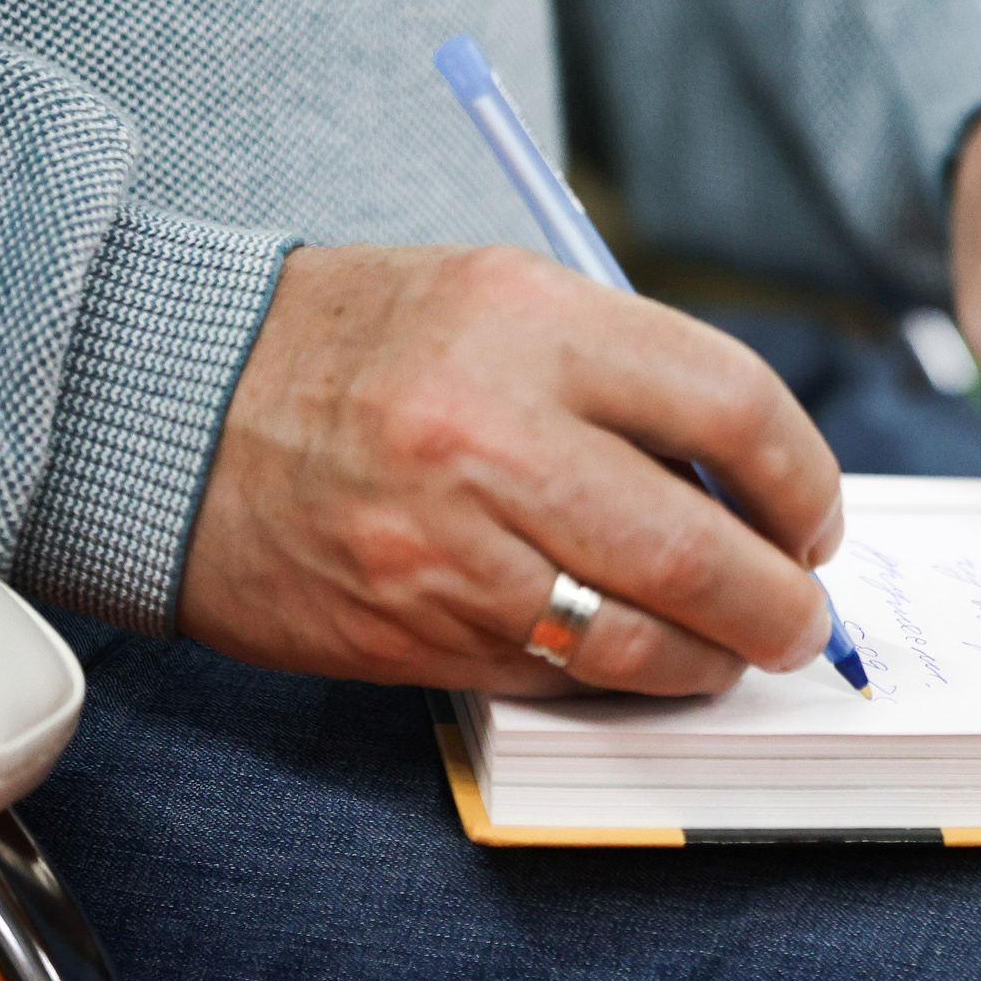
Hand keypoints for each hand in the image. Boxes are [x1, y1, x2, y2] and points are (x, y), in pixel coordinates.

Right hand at [176, 244, 843, 693]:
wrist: (165, 404)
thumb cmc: (349, 342)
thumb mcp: (493, 298)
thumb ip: (622, 372)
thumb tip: (749, 481)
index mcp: (528, 320)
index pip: (734, 405)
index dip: (804, 479)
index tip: (815, 516)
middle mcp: (492, 431)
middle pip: (702, 548)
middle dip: (781, 604)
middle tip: (801, 617)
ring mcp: (448, 544)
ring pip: (636, 640)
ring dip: (710, 662)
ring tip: (732, 652)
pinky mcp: (411, 628)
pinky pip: (553, 678)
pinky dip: (616, 683)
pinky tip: (636, 666)